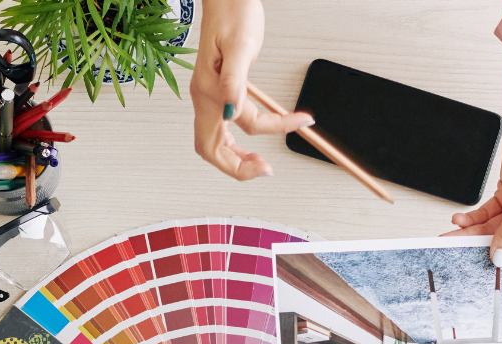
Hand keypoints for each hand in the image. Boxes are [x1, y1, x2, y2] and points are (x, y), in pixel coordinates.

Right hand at [189, 0, 310, 179]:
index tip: (298, 122)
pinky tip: (249, 143)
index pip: (242, 125)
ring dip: (235, 159)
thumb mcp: (240, 47)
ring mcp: (206, 97)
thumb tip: (233, 109)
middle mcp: (203, 97)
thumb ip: (235, 80)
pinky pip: (218, 129)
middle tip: (265, 169)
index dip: (273, 130)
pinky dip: (233, 143)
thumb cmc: (233, 15)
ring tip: (259, 162)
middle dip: (237, 166)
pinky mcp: (212, 93)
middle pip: (211, 150)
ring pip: (213, 143)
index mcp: (209, 90)